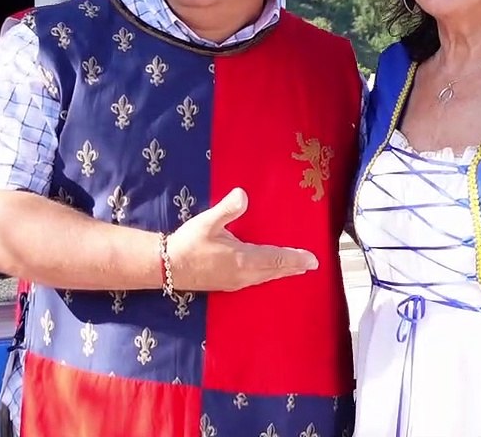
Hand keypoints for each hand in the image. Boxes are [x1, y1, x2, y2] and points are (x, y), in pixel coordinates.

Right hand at [164, 187, 317, 291]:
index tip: (313, 260)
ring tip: (294, 269)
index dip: (295, 259)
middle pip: (274, 271)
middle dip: (293, 267)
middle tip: (310, 265)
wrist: (167, 266)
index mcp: (243, 259)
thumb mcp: (207, 222)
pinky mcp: (227, 284)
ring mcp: (235, 282)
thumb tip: (242, 195)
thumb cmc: (188, 243)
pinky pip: (255, 281)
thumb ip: (227, 209)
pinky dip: (268, 277)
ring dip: (281, 273)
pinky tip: (267, 274)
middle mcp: (243, 274)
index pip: (276, 259)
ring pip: (265, 278)